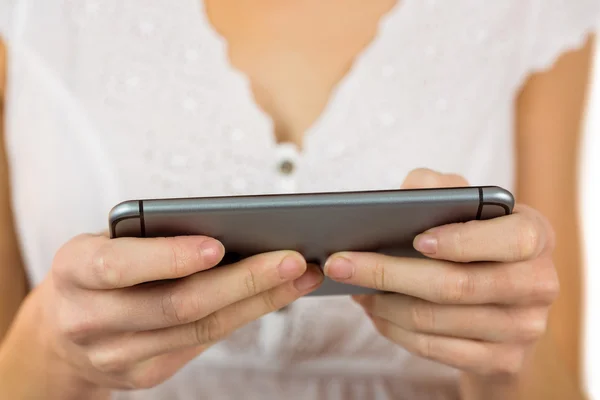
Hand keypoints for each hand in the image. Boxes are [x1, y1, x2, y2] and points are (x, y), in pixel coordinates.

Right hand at [33, 234, 322, 390]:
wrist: (62, 330)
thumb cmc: (99, 270)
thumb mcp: (108, 242)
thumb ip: (151, 238)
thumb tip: (232, 230)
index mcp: (75, 270)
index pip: (120, 266)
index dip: (169, 257)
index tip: (218, 245)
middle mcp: (89, 319)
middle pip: (177, 305)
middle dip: (244, 281)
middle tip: (293, 259)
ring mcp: (116, 356)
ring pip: (200, 328)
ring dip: (259, 301)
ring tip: (300, 276)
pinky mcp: (143, 375)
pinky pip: (201, 343)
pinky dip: (243, 316)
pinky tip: (273, 297)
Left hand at [323, 169, 558, 376]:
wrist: (503, 296)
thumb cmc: (475, 235)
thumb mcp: (467, 203)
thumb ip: (439, 185)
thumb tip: (406, 193)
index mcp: (535, 236)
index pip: (512, 240)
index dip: (463, 241)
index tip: (416, 239)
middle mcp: (538, 284)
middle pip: (456, 286)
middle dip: (388, 273)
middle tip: (340, 263)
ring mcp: (523, 329)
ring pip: (435, 321)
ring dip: (382, 304)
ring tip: (350, 285)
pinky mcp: (501, 359)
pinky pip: (433, 349)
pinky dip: (393, 328)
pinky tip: (373, 310)